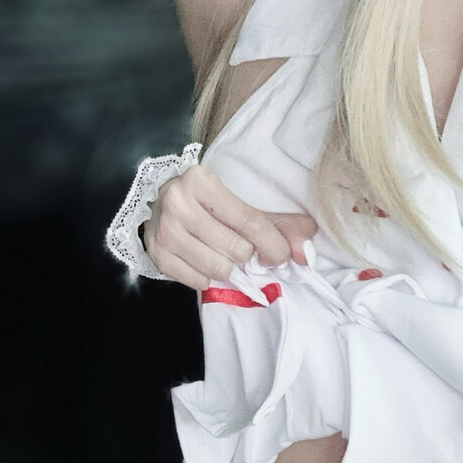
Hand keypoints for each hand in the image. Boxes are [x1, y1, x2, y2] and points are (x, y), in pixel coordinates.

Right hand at [144, 165, 317, 291]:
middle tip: (241, 247)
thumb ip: (282, 225)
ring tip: (224, 254)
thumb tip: (307, 254)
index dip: (272, 244)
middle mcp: (177, 203)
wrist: (160, 201)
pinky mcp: (156, 253)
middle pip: (235, 248)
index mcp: (201, 182)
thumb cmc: (209, 203)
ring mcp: (163, 230)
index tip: (280, 255)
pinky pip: (196, 280)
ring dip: (228, 267)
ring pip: (217, 268)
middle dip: (246, 254)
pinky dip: (208, 277)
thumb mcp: (244, 203)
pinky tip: (205, 262)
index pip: (248, 221)